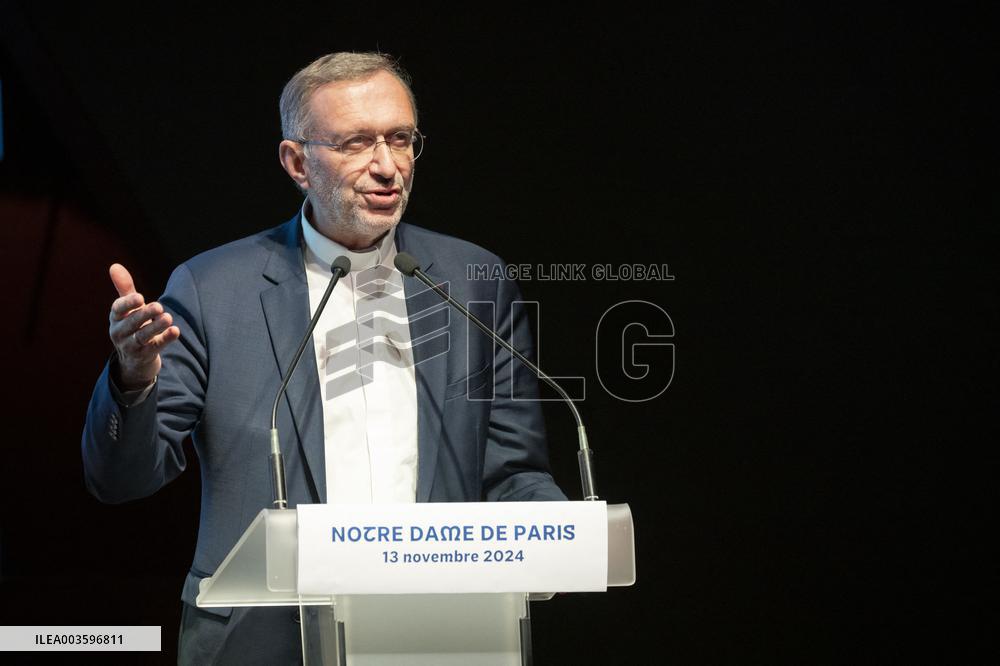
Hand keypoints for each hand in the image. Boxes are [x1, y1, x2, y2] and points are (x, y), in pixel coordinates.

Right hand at [108, 264, 180, 390]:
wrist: (135, 360)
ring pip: (143, 336)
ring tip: (168, 318)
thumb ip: (125, 288)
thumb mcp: (128, 309)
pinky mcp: (145, 356)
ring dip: (155, 327)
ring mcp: (131, 346)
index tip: (140, 297)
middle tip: (159, 306)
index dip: (128, 303)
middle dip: (145, 314)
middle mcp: (120, 333)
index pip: (118, 310)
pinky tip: (176, 331)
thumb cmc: (132, 326)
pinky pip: (155, 347)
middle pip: (132, 323)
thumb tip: (114, 265)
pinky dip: (166, 339)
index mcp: (116, 318)